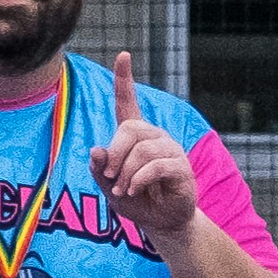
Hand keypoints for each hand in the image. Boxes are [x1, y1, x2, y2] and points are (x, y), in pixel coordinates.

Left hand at [86, 55, 200, 246]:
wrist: (162, 222)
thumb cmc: (135, 200)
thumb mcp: (108, 187)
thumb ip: (100, 170)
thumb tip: (96, 150)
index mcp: (135, 136)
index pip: (128, 102)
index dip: (124, 79)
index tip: (123, 55)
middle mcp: (155, 137)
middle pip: (130, 129)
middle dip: (115, 155)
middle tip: (110, 177)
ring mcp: (170, 150)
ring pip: (142, 150)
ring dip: (126, 173)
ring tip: (123, 189)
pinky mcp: (181, 167)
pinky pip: (157, 165)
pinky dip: (140, 179)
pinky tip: (133, 190)